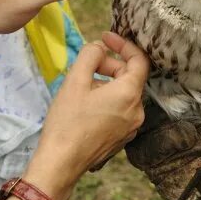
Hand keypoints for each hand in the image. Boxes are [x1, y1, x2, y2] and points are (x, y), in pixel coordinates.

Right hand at [23, 32, 148, 199]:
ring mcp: (132, 127)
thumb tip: (100, 47)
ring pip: (124, 94)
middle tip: (86, 64)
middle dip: (110, 65)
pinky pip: (121, 110)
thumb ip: (90, 55)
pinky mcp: (123, 138)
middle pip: (130, 77)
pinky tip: (86, 104)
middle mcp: (138, 110)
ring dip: (107, 83)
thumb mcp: (75, 80)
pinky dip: (108, 99)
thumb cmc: (67, 121)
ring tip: (82, 85)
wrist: (61, 163)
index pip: (139, 59)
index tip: (106, 37)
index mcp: (130, 94)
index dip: (123, 44)